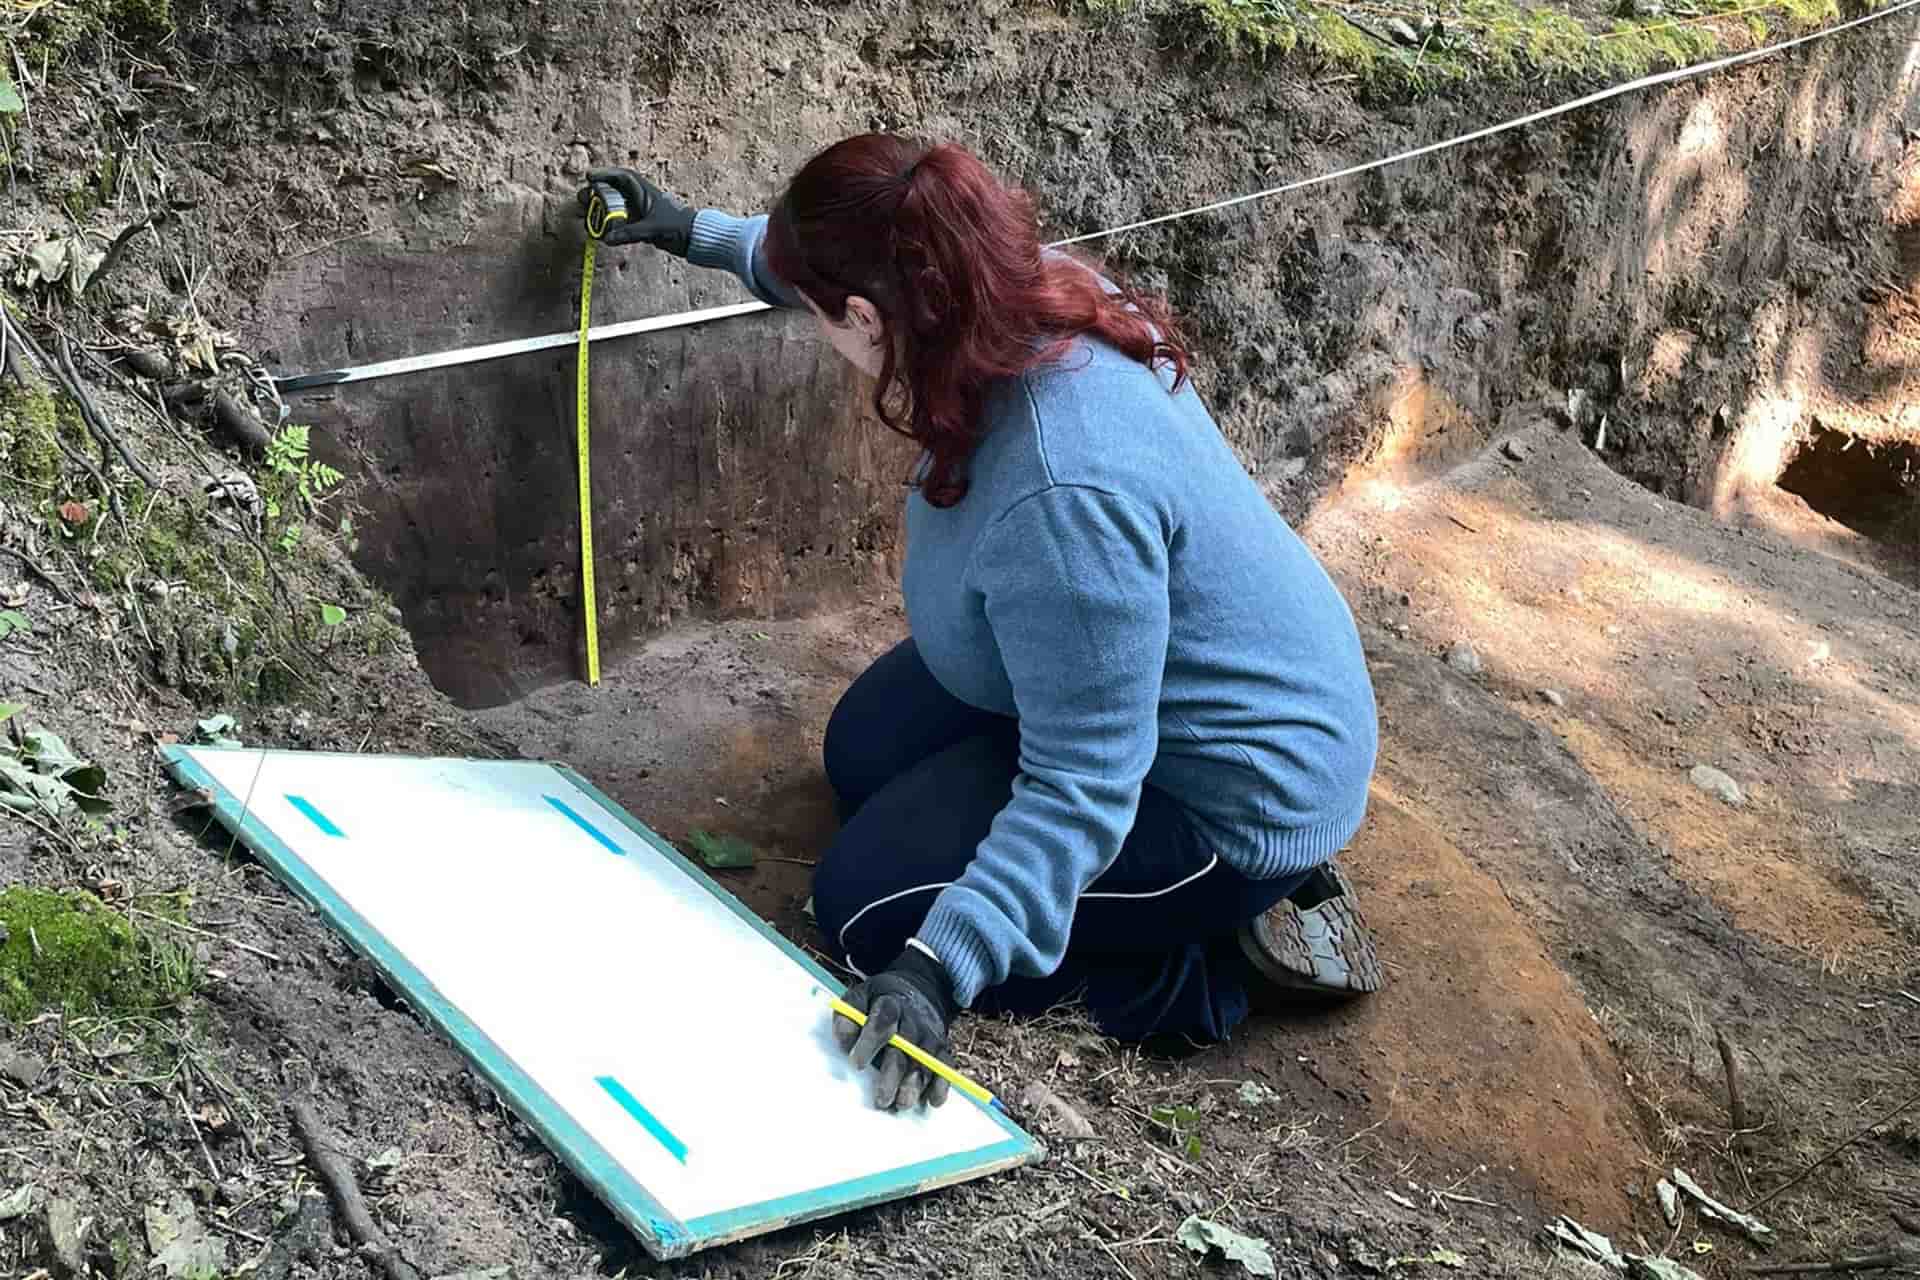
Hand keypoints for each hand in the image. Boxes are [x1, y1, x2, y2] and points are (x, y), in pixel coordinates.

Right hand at [578, 168, 696, 254]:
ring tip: (585, 212)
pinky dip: (610, 224)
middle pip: (614, 191)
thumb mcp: (652, 229)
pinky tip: (600, 230)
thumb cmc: (679, 227)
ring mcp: (641, 212)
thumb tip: (607, 239)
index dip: (605, 174)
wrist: (695, 239)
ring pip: (616, 207)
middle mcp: (641, 200)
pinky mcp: (642, 226)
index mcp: (645, 192)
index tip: (589, 176)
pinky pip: (621, 222)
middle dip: (597, 193)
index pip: (622, 177)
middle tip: (582, 197)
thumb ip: (629, 233)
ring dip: (601, 209)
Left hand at [833, 948, 958, 1111]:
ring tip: (901, 1104)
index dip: (869, 1042)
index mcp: (890, 1004)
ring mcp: (929, 1035)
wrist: (916, 992)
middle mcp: (913, 1020)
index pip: (882, 1021)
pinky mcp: (941, 1049)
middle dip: (893, 1076)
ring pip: (925, 1063)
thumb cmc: (879, 1002)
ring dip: (915, 1086)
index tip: (855, 1064)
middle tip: (881, 1100)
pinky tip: (932, 1101)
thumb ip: (847, 1016)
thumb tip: (844, 1042)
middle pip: (905, 1048)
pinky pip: (945, 1068)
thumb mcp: (860, 998)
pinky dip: (941, 1086)